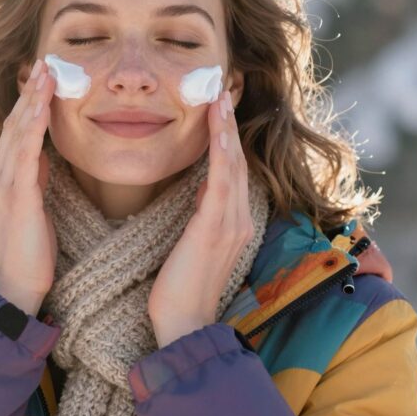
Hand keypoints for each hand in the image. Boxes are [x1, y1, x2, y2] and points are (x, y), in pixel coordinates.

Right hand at [0, 58, 57, 316]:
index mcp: (4, 177)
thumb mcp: (36, 204)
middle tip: (46, 61)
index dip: (29, 101)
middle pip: (15, 123)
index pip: (17, 130)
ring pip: (17, 133)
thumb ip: (36, 177)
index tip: (44, 74)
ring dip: (32, 101)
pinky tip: (42, 109)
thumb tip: (45, 152)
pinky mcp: (17, 198)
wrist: (17, 287)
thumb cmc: (31, 250)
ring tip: (46, 73)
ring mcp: (5, 185)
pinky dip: (33, 129)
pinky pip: (25, 156)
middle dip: (31, 91)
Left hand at [148, 89, 255, 346]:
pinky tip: (216, 126)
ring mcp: (231, 222)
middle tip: (223, 87)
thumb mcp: (189, 246)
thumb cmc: (179, 291)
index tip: (218, 107)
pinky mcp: (216, 227)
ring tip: (219, 95)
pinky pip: (222, 179)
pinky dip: (221, 150)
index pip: (231, 169)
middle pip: (237, 159)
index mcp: (230, 222)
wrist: (183, 328)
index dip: (227, 136)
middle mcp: (237, 218)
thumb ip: (198, 219)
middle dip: (230, 123)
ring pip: (233, 163)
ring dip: (227, 127)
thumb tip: (194, 192)